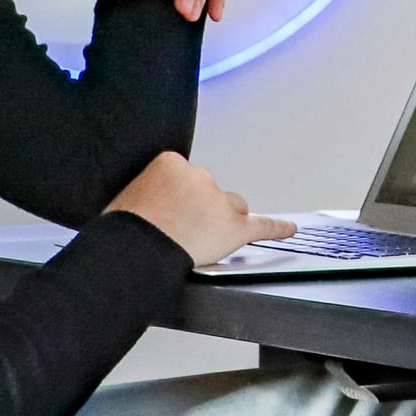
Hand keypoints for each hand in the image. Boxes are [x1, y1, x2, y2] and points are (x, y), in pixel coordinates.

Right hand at [105, 151, 295, 268]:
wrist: (132, 252)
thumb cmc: (125, 229)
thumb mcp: (128, 196)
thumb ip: (151, 193)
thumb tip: (155, 204)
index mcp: (172, 163)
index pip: (186, 178)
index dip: (177, 200)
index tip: (167, 212)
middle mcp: (201, 177)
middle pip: (211, 192)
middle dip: (200, 210)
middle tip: (177, 232)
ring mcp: (221, 201)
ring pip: (232, 208)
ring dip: (221, 223)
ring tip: (197, 242)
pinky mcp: (235, 228)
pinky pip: (264, 226)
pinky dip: (277, 229)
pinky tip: (289, 229)